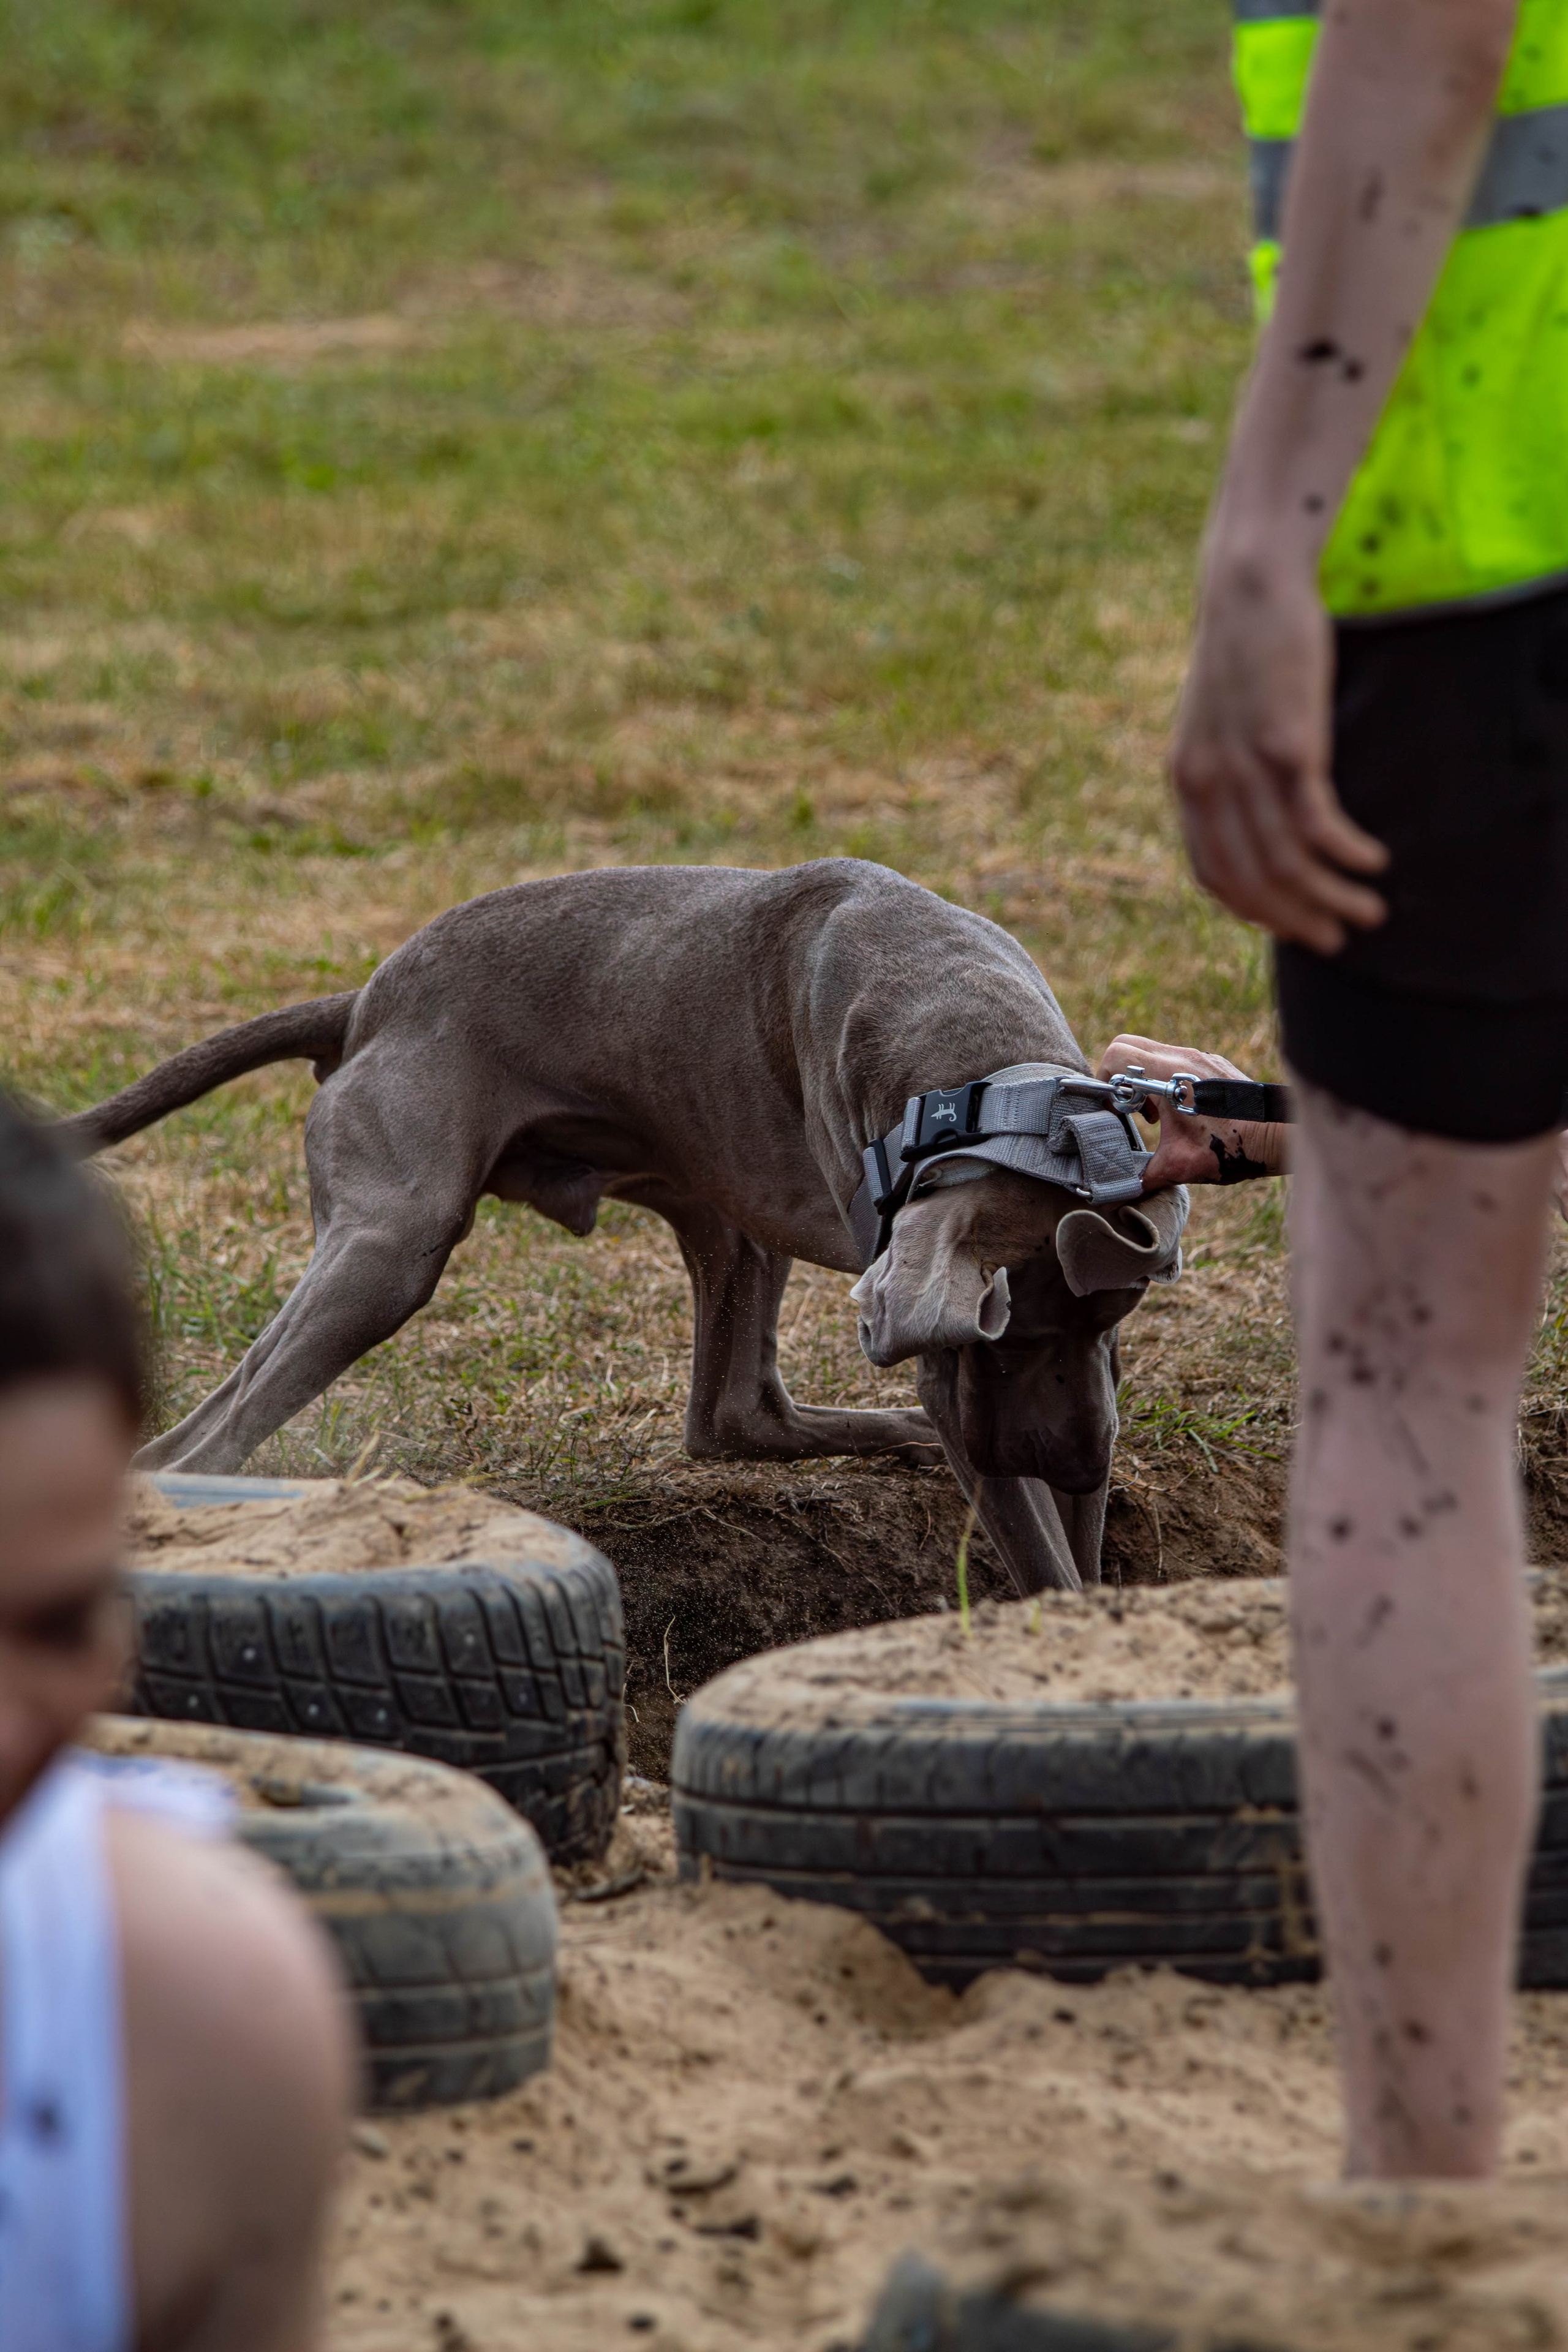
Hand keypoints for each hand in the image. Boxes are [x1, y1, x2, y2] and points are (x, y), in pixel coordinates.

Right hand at [1096, 1033, 1287, 1187]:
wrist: (1278, 1135)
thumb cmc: (1232, 1148)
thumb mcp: (1180, 1167)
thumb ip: (1142, 1177)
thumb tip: (1116, 1195)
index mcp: (1168, 1076)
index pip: (1116, 1056)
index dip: (1103, 1083)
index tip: (1112, 1110)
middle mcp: (1182, 1057)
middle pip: (1127, 1045)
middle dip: (1118, 1076)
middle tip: (1128, 1108)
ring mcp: (1199, 1055)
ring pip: (1152, 1051)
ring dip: (1143, 1079)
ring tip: (1155, 1115)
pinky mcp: (1213, 1062)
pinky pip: (1175, 1059)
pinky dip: (1165, 1079)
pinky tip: (1179, 1111)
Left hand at [1171, 545, 1388, 953]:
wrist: (1247, 588)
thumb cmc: (1242, 651)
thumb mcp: (1216, 720)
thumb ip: (1227, 770)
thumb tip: (1255, 813)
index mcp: (1187, 781)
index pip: (1212, 874)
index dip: (1253, 910)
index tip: (1289, 926)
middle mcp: (1208, 785)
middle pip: (1253, 881)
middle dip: (1297, 920)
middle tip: (1336, 939)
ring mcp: (1246, 768)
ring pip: (1287, 863)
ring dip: (1331, 898)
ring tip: (1368, 911)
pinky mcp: (1289, 746)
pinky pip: (1316, 825)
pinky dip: (1346, 854)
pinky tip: (1373, 861)